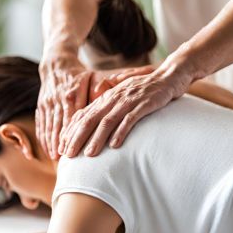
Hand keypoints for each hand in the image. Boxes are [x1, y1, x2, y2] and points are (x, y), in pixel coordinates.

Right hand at [37, 51, 92, 159]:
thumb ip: (102, 88)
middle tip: (64, 160)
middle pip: (59, 125)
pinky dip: (43, 137)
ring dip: (50, 143)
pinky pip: (40, 123)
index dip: (73, 134)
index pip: (72, 118)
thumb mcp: (93, 76)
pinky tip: (46, 149)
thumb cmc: (80, 73)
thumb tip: (112, 94)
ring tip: (54, 158)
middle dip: (60, 143)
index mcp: (72, 93)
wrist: (57, 63)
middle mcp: (58, 99)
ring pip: (48, 126)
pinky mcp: (41, 105)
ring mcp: (47, 103)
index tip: (75, 148)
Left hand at [58, 62, 191, 157]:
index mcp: (107, 97)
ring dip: (97, 138)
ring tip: (89, 154)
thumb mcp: (123, 95)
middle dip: (77, 137)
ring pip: (107, 121)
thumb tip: (93, 120)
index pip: (84, 115)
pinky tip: (114, 145)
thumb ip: (109, 105)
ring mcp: (129, 100)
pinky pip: (130, 119)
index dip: (72, 131)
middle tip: (68, 155)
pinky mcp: (144, 104)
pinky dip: (121, 132)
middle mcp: (114, 98)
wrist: (169, 76)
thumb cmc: (145, 89)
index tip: (63, 147)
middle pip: (91, 119)